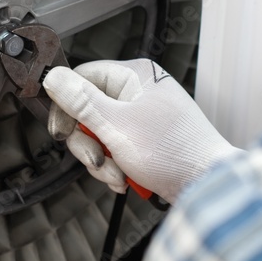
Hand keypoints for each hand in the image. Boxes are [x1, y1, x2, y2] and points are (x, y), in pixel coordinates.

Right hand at [44, 59, 239, 203]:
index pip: (82, 78)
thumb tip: (53, 77)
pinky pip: (115, 149)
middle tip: (99, 158)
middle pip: (88, 111)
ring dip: (103, 161)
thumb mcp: (116, 125)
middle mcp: (139, 92)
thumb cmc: (176, 152)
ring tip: (119, 174)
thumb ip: (81, 101)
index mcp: (135, 75)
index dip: (66, 107)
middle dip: (90, 144)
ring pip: (100, 135)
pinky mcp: (146, 140)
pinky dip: (116, 167)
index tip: (61, 132)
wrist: (208, 185)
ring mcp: (142, 117)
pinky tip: (127, 179)